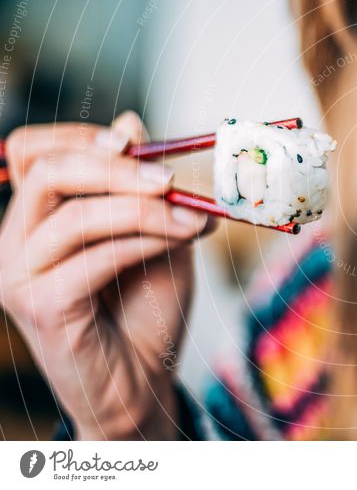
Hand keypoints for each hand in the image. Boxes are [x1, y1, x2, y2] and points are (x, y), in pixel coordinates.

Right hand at [0, 112, 209, 438]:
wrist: (145, 378)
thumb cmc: (147, 306)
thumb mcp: (156, 232)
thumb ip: (142, 184)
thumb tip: (130, 122)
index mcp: (38, 216)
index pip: (31, 152)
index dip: (79, 136)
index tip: (135, 140)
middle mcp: (16, 241)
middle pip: (45, 173)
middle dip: (115, 167)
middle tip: (171, 178)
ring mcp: (21, 275)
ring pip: (74, 215)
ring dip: (144, 209)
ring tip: (194, 217)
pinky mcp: (40, 306)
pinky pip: (94, 257)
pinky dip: (144, 241)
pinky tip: (178, 240)